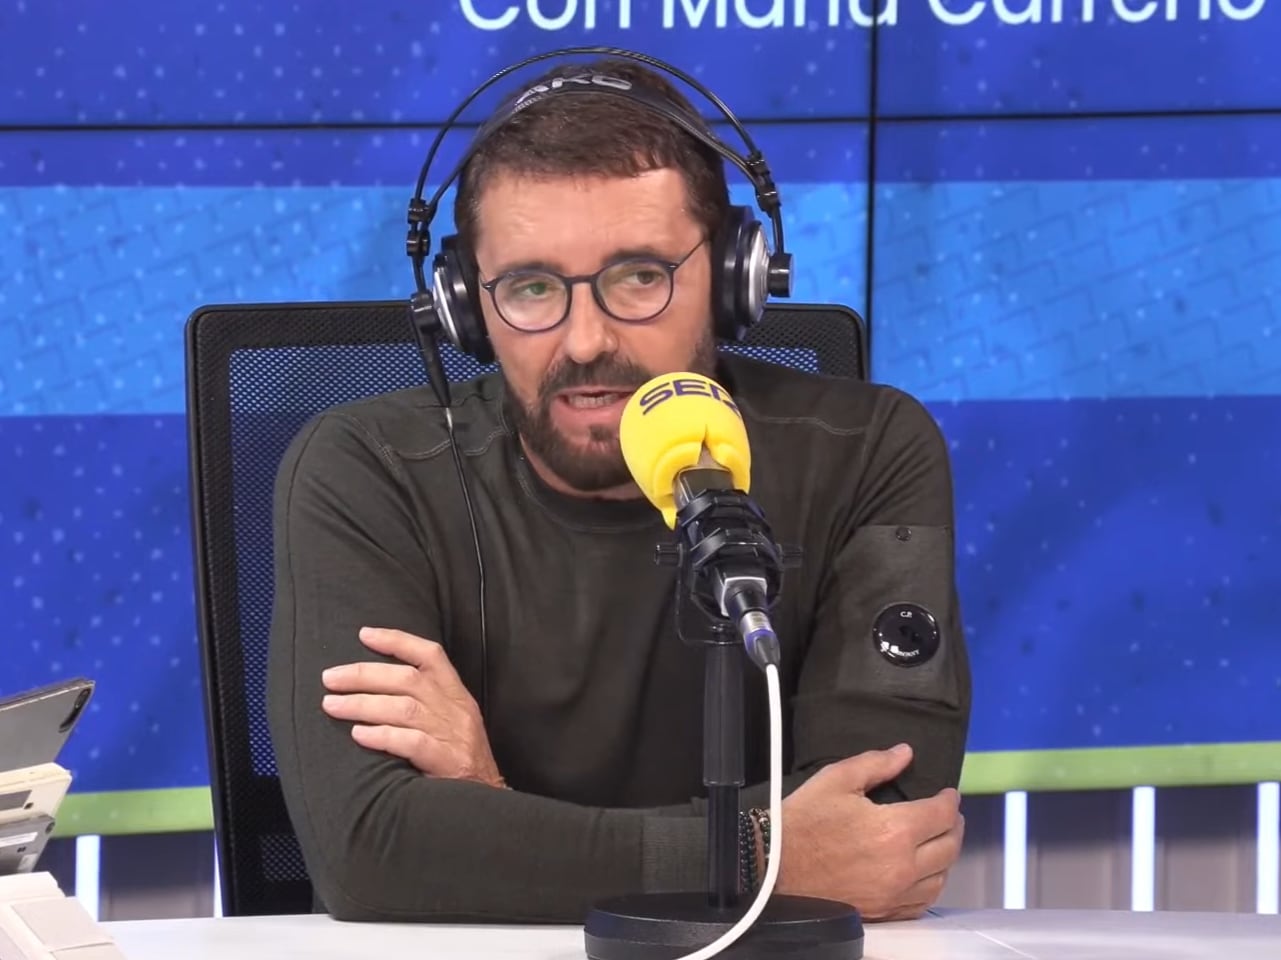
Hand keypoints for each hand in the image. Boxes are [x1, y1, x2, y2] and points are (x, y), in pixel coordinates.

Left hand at [320, 627, 505, 788]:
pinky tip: (358, 735)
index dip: (397, 641)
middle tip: (330, 678)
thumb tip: (373, 685)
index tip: (364, 635)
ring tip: (331, 705)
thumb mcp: (453, 721)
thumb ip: (425, 701)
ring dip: (362, 704)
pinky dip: (382, 736)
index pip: (430, 655)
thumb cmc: (460, 760)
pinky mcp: (448, 762)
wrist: (487, 800)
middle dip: (364, 675)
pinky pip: (411, 743)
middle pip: (408, 679)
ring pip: (404, 708)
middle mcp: (455, 709)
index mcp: (457, 694)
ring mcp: (453, 735)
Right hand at [775, 744, 964, 920]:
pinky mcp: (883, 910)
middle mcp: (902, 866)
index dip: (950, 800)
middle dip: (954, 825)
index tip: (948, 793)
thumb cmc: (801, 822)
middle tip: (948, 814)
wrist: (773, 868)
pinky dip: (930, 884)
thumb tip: (905, 753)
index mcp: (895, 829)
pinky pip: (922, 902)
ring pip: (941, 877)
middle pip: (949, 846)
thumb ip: (876, 763)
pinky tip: (923, 873)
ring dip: (946, 856)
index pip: (942, 814)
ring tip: (938, 841)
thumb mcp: (836, 779)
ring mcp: (894, 893)